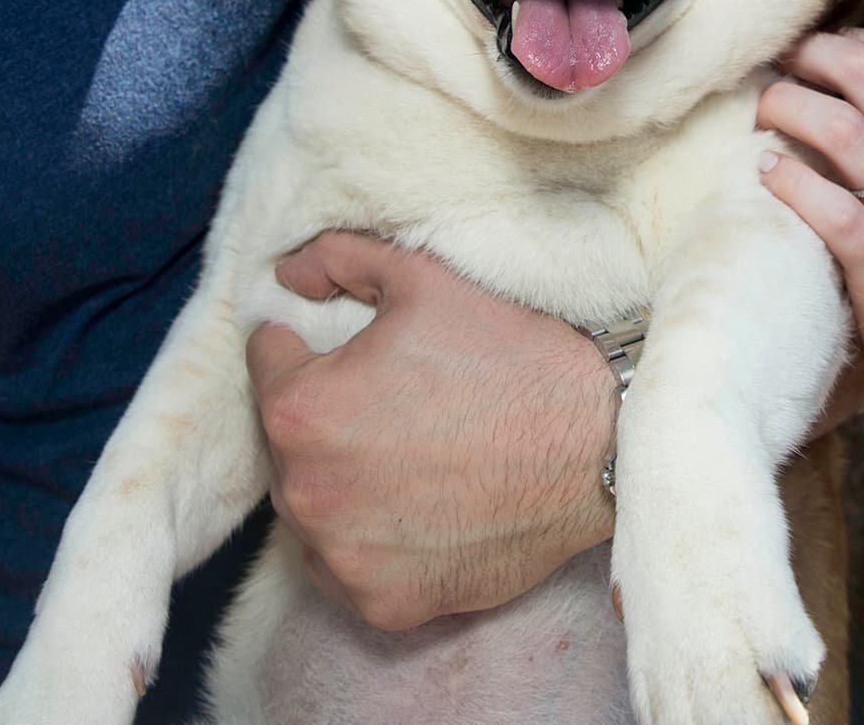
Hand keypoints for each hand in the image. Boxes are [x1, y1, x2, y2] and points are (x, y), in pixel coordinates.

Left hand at [245, 231, 617, 628]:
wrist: (596, 442)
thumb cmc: (509, 355)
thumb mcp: (421, 277)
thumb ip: (338, 259)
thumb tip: (287, 275)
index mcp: (303, 408)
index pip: (267, 362)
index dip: (305, 344)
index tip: (349, 348)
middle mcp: (307, 493)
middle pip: (284, 439)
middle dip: (321, 412)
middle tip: (388, 396)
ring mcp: (344, 558)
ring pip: (311, 505)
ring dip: (339, 476)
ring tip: (406, 448)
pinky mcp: (383, 604)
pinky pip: (349, 564)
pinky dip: (371, 536)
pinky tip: (420, 501)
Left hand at [755, 29, 863, 438]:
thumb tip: (828, 91)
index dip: (825, 44)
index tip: (789, 61)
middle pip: (862, 73)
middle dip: (801, 61)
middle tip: (766, 79)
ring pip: (845, 130)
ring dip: (788, 111)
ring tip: (759, 124)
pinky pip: (833, 209)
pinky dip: (791, 182)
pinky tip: (765, 175)